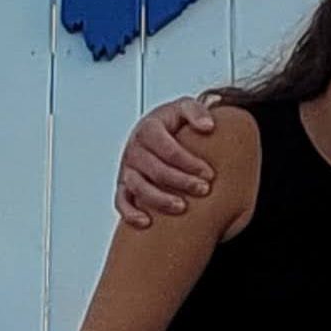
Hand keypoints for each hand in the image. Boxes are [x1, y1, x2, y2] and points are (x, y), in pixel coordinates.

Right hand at [115, 96, 216, 227]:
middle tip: (203, 190)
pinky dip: (130, 214)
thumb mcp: (183, 108)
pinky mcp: (123, 185)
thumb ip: (196, 111)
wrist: (156, 131)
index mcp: (148, 129)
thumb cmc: (171, 123)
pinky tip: (146, 222)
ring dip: (160, 199)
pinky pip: (121, 202)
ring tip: (182, 207)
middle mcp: (134, 149)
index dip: (190, 163)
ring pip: (139, 188)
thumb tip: (207, 126)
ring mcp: (127, 168)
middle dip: (181, 182)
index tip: (209, 174)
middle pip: (156, 170)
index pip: (169, 149)